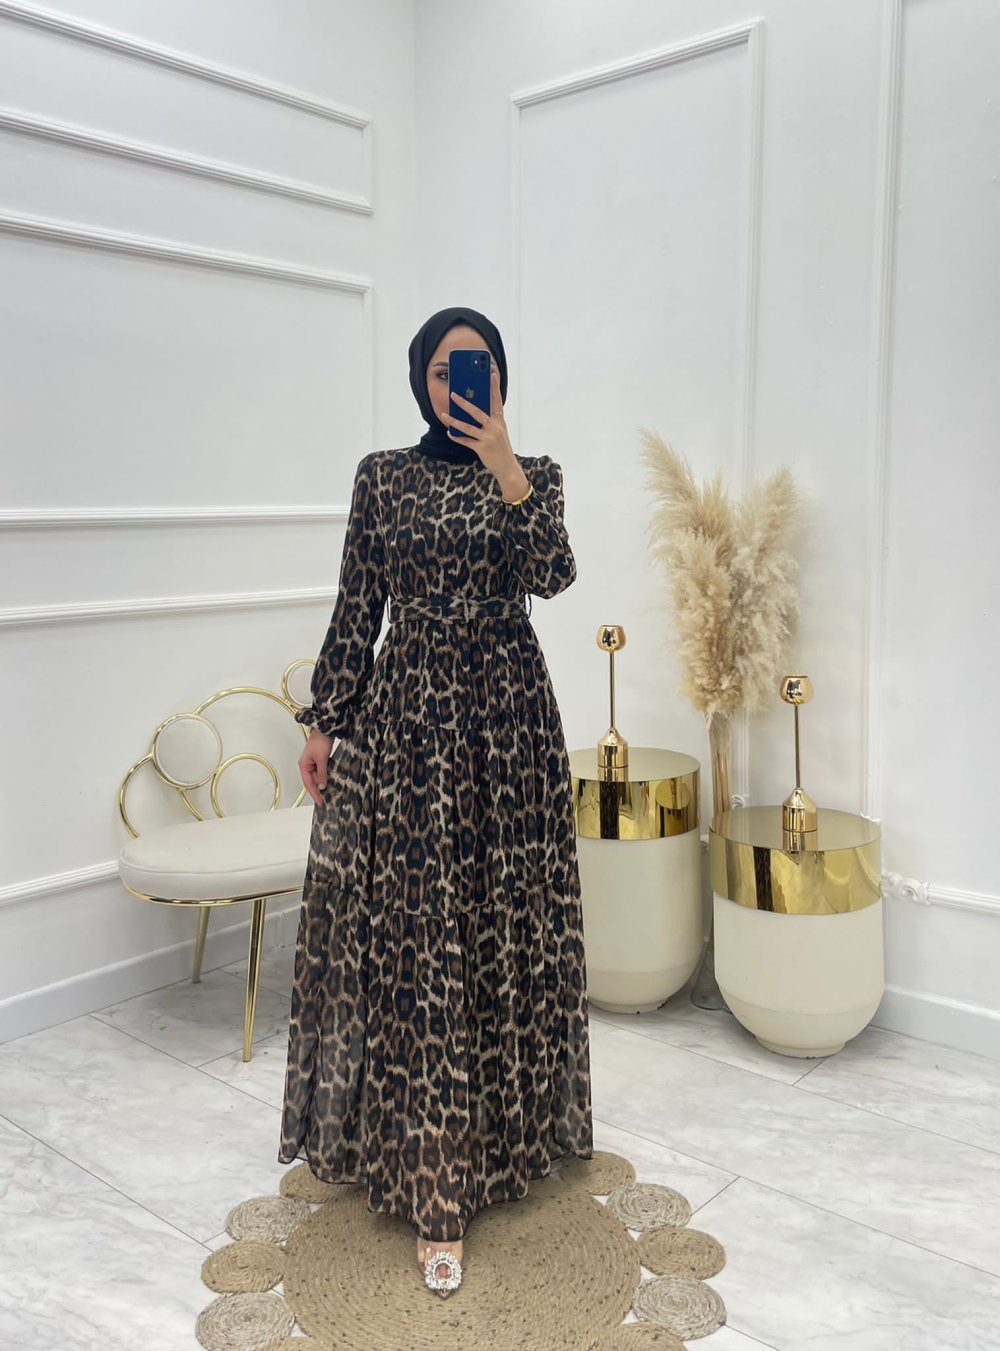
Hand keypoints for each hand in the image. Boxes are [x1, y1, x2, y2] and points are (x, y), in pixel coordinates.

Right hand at [299, 729, 332, 806]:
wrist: (325, 729)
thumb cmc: (320, 742)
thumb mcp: (322, 759)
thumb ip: (321, 773)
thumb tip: (321, 786)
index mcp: (303, 766)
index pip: (308, 784)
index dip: (314, 794)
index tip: (320, 802)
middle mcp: (306, 765)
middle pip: (311, 782)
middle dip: (318, 791)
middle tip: (325, 801)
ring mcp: (313, 763)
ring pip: (317, 777)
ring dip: (322, 785)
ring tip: (328, 794)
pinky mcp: (319, 760)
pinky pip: (321, 772)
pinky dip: (325, 778)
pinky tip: (330, 782)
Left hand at [441, 365, 529, 500]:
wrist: (507, 467)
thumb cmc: (501, 448)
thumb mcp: (499, 432)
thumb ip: (489, 421)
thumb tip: (473, 411)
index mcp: (500, 421)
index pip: (497, 400)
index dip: (494, 387)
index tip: (491, 374)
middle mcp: (495, 427)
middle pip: (477, 411)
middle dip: (464, 402)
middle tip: (453, 394)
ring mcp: (488, 438)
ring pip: (467, 426)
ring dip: (453, 421)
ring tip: (443, 415)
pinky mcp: (482, 448)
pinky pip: (466, 440)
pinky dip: (456, 436)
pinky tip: (449, 433)